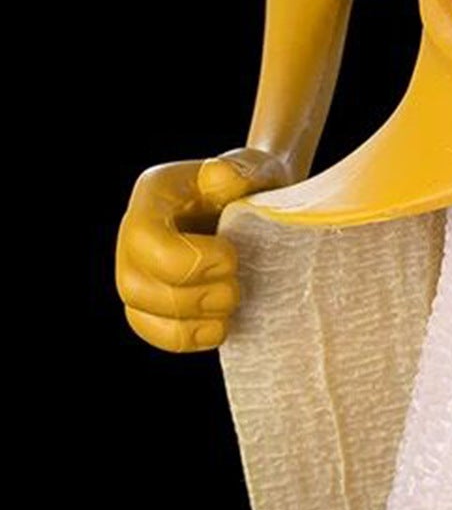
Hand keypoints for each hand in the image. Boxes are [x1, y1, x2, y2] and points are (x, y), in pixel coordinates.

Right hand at [115, 147, 290, 352]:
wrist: (259, 209)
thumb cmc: (254, 188)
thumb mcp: (255, 170)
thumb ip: (242, 171)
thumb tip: (223, 178)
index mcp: (152, 199)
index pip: (144, 240)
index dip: (191, 261)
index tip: (232, 256)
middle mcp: (134, 239)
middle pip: (135, 288)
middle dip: (196, 297)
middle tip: (236, 285)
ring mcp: (141, 275)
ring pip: (141, 318)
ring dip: (195, 322)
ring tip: (230, 305)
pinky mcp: (159, 307)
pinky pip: (160, 337)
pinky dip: (194, 339)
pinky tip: (222, 323)